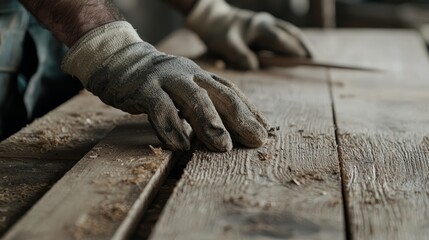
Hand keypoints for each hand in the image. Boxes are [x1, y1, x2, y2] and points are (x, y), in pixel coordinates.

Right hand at [62, 21, 268, 150]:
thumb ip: (203, 106)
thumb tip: (228, 132)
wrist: (118, 60)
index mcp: (201, 75)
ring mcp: (166, 79)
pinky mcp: (143, 88)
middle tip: (256, 139)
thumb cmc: (158, 83)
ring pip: (193, 98)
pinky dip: (171, 128)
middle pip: (220, 94)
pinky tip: (181, 146)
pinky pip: (159, 108)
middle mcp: (188, 74)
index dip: (250, 111)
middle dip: (240, 118)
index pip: (231, 92)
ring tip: (223, 147)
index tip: (265, 131)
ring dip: (210, 123)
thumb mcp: (184, 90)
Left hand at [186, 0, 312, 69]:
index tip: (307, 60)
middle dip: (303, 46)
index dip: (295, 51)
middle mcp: (266, 23)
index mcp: (261, 26)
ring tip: (309, 56)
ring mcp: (265, 24)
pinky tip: (291, 53)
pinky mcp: (261, 28)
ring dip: (298, 44)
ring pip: (288, 33)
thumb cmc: (218, 32)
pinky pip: (280, 36)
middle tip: (314, 59)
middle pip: (291, 34)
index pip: (283, 40)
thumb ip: (240, 56)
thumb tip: (254, 67)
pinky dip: (288, 43)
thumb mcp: (226, 45)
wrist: (210, 19)